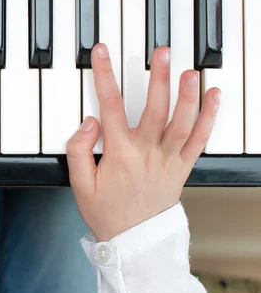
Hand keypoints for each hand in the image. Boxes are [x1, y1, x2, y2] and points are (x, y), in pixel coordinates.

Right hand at [67, 44, 219, 241]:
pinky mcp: (182, 167)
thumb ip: (79, 150)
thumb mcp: (80, 184)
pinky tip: (214, 97)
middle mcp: (147, 153)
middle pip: (155, 108)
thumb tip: (89, 122)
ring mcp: (168, 159)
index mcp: (119, 154)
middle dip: (158, 77)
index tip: (102, 53)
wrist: (134, 241)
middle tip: (162, 52)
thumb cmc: (107, 212)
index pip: (110, 106)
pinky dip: (209, 117)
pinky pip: (199, 140)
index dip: (104, 76)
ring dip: (187, 94)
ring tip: (190, 71)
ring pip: (181, 122)